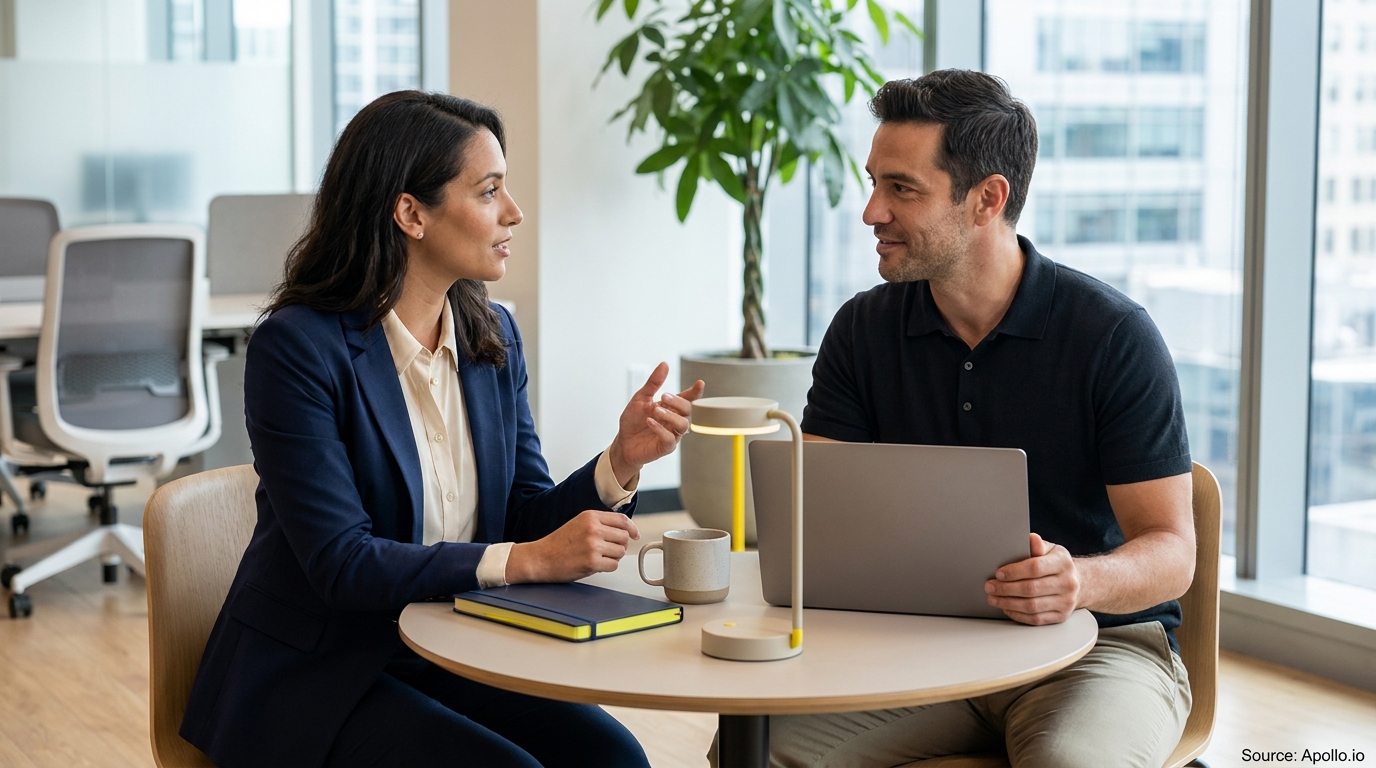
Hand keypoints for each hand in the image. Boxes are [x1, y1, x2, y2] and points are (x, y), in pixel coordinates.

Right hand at [505, 510, 640, 583]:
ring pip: (620, 552)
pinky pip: (613, 565)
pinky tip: (594, 565)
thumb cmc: (558, 543)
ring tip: (597, 557)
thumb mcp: (579, 524)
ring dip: (612, 557)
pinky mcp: (592, 562)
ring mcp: (593, 545)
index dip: (632, 529)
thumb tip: (625, 530)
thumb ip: (600, 524)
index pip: (622, 520)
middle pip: (624, 537)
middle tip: (607, 550)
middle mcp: (593, 528)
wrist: (540, 558)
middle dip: (619, 546)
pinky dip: (607, 567)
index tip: (635, 535)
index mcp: (590, 516)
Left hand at [607, 362, 705, 486]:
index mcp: (670, 407)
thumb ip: (653, 383)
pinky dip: (660, 429)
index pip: (687, 398)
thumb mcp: (640, 398)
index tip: (700, 383)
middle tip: (663, 396)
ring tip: (655, 411)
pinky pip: (670, 439)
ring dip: (670, 416)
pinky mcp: (666, 447)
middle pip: (687, 409)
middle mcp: (673, 420)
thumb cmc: (633, 421)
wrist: (623, 442)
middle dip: (677, 402)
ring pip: (683, 425)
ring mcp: (672, 434)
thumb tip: (664, 365)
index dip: (695, 392)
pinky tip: (650, 422)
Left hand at [984, 533, 1080, 624]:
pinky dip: (1018, 615)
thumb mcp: (1050, 549)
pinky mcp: (1062, 616)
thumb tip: (1031, 538)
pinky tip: (1007, 608)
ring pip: (1032, 606)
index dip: (1014, 571)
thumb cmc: (1056, 564)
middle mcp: (1067, 583)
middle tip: (990, 587)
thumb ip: (1037, 546)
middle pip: (1031, 589)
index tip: (998, 574)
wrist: (1079, 582)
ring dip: (1008, 603)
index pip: (1035, 568)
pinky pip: (1036, 619)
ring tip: (993, 599)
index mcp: (1063, 563)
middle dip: (1005, 589)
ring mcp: (1066, 601)